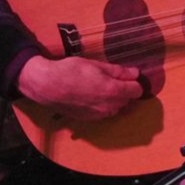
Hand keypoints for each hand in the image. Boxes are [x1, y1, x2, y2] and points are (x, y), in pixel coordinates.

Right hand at [17, 56, 141, 120]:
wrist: (46, 86)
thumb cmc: (70, 71)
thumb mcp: (96, 65)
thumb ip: (118, 71)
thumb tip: (136, 74)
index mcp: (114, 91)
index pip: (138, 91)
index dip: (134, 83)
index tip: (128, 77)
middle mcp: (110, 106)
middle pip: (129, 100)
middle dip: (125, 91)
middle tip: (113, 81)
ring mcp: (100, 115)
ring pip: (118, 108)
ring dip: (116, 100)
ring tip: (102, 89)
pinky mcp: (90, 119)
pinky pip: (105, 113)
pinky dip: (105, 106)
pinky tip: (93, 97)